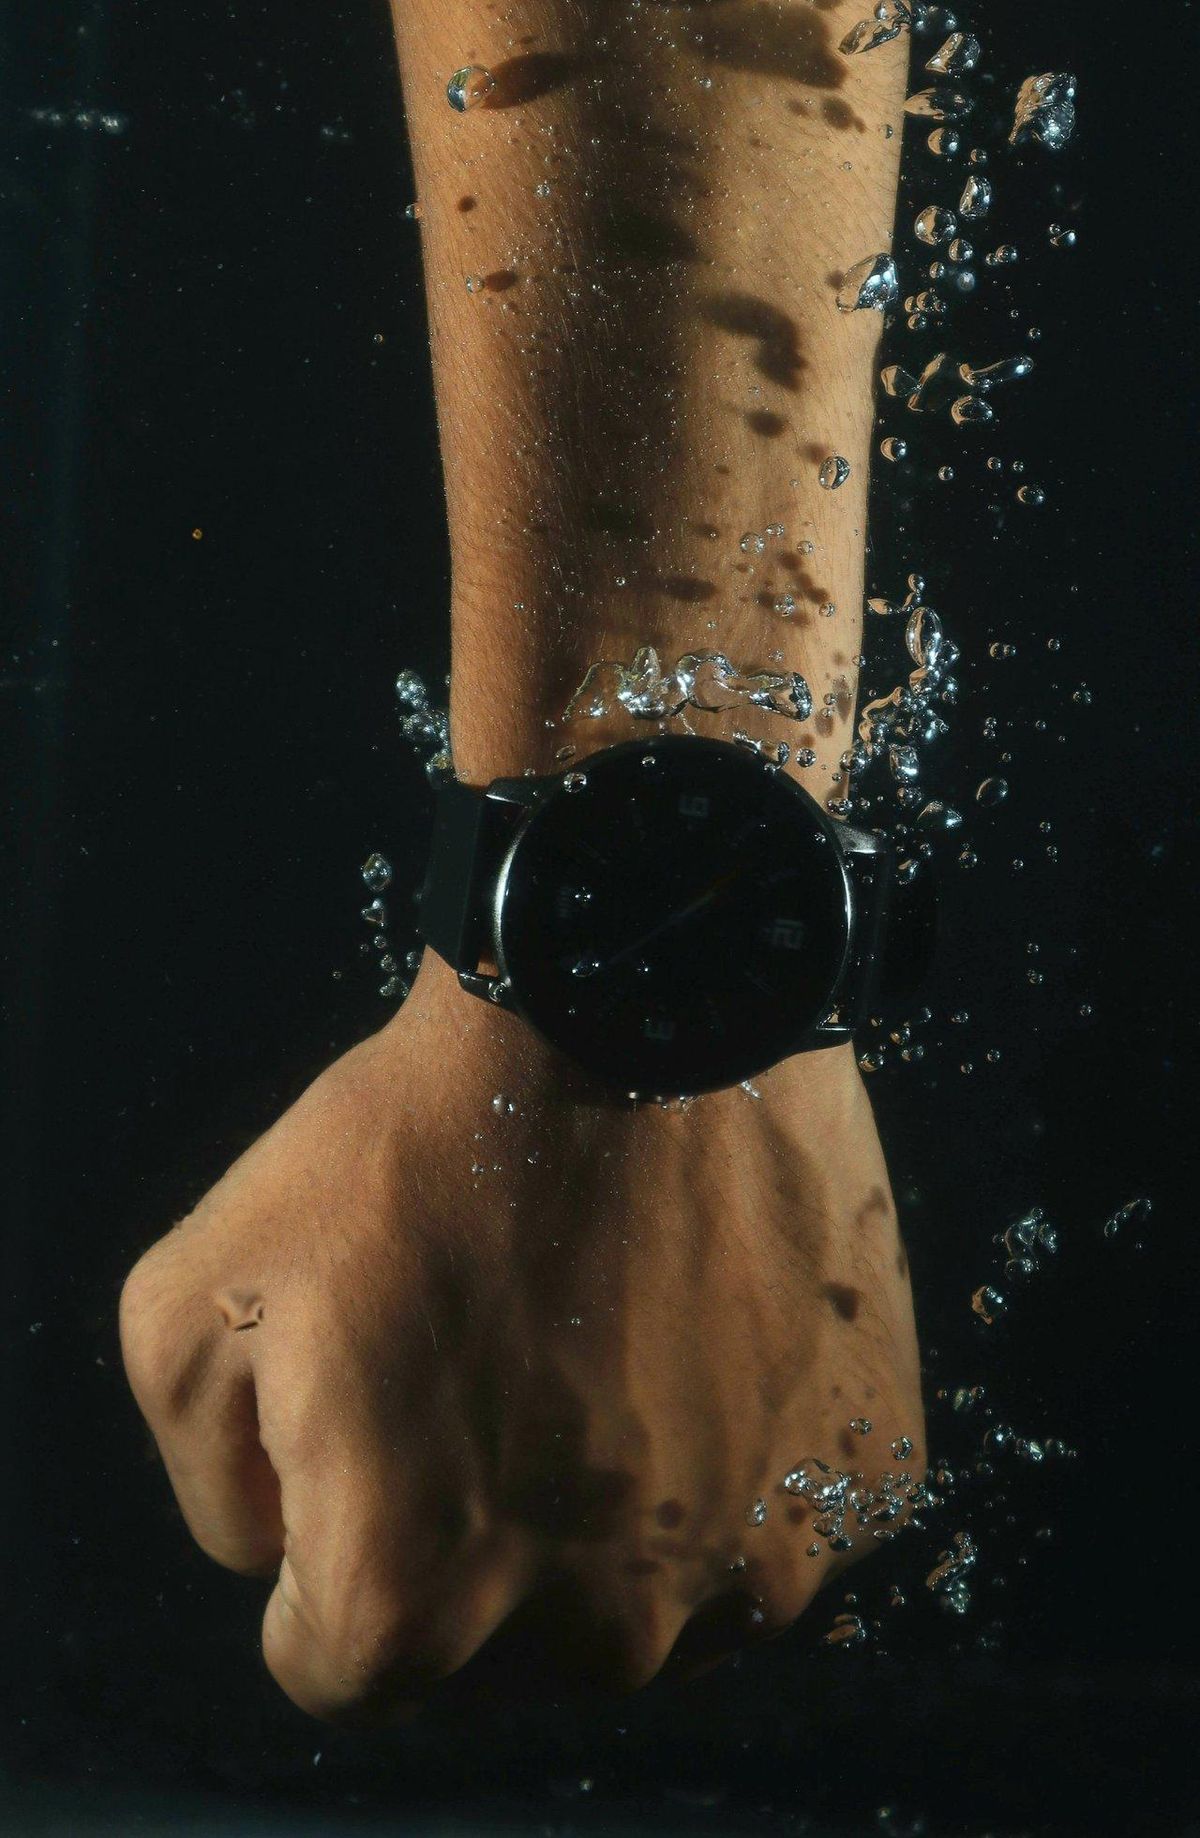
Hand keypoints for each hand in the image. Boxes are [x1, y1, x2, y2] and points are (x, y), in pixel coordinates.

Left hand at [119, 948, 923, 1725]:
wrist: (641, 1006)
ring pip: (636, 1592)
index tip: (370, 1413)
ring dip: (606, 1503)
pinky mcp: (860, 1490)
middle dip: (469, 1526)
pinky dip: (727, 1450)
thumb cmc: (411, 1145)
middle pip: (495, 1645)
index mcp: (415, 1605)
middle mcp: (601, 1638)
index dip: (324, 1534)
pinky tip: (701, 1327)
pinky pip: (760, 1520)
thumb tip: (293, 1548)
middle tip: (489, 1354)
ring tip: (599, 1335)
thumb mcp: (191, 1299)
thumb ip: (213, 1483)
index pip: (333, 1658)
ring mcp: (755, 1573)